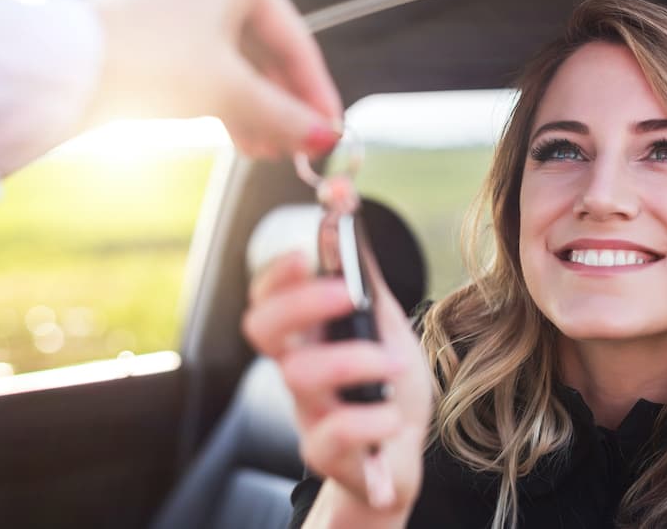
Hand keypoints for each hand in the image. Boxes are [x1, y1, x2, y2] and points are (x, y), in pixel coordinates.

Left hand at [87, 0, 341, 158]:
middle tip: (302, 147)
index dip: (318, 93)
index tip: (332, 129)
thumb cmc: (149, 62)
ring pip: (240, 67)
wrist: (63, 72)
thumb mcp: (230, 92)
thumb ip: (285, 115)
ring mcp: (184, 8)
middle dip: (286, 108)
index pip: (297, 43)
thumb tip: (326, 137)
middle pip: (268, 56)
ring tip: (271, 153)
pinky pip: (212, 70)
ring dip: (260, 113)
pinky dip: (230, 104)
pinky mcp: (161, 34)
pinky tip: (243, 140)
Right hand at [242, 252, 432, 517]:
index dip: (278, 272)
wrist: (403, 457)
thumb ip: (365, 274)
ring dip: (351, 360)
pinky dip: (368, 421)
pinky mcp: (330, 454)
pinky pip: (331, 435)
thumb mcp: (384, 322)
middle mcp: (300, 370)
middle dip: (301, 302)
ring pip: (299, 376)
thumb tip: (346, 208)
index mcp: (310, 336)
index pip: (267, 298)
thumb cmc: (387, 387)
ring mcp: (311, 412)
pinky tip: (392, 417)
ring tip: (393, 364)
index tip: (307, 252)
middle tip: (349, 293)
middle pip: (263, 329)